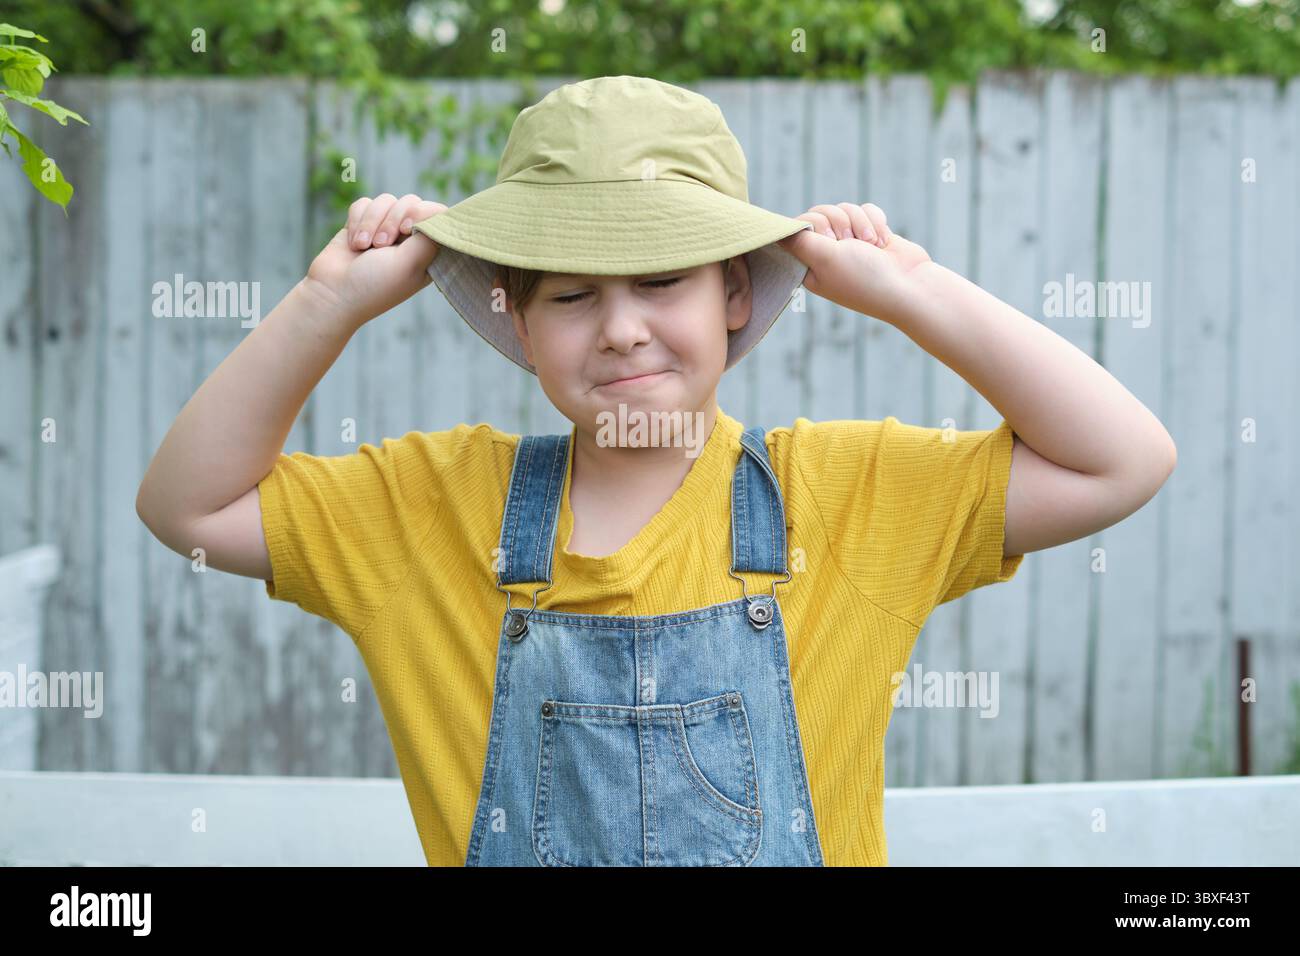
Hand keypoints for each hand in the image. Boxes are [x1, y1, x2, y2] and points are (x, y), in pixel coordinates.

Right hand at [303, 193, 447, 328]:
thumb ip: (431, 235)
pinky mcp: (363, 223)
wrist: (332, 291)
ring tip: (363, 247)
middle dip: (392, 220)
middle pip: (411, 202)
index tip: (407, 230)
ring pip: (386, 200)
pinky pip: (365, 204)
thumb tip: (441, 211)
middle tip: (381, 245)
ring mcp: (386, 229)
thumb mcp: (412, 263)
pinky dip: (357, 221)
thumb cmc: (375, 284)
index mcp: (428, 251)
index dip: (422, 215)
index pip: (438, 214)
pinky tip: (353, 243)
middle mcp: (410, 239)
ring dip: (371, 222)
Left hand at [777, 202, 931, 324]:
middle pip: (822, 213)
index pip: (799, 226)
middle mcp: (828, 254)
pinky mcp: (871, 233)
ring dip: (862, 223)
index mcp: (810, 265)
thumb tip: (776, 231)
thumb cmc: (864, 277)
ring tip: (872, 245)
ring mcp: (850, 243)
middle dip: (842, 223)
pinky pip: (866, 209)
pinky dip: (876, 221)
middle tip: (853, 245)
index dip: (816, 226)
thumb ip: (799, 241)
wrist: (910, 285)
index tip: (830, 242)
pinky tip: (883, 241)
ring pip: (846, 209)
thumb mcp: (824, 259)